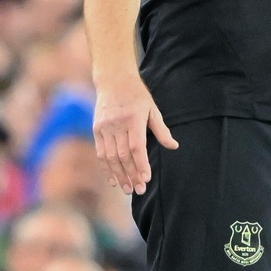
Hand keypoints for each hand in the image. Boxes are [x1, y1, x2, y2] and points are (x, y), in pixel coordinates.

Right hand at [93, 74, 176, 195]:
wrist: (113, 80)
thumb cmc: (137, 95)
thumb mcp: (153, 109)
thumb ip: (161, 130)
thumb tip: (174, 146)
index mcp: (133, 118)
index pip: (136, 146)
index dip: (141, 164)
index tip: (146, 179)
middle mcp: (117, 124)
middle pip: (123, 155)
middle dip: (131, 174)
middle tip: (139, 190)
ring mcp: (104, 127)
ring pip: (110, 156)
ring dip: (119, 175)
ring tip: (127, 189)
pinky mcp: (96, 129)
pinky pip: (101, 152)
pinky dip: (106, 168)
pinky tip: (113, 180)